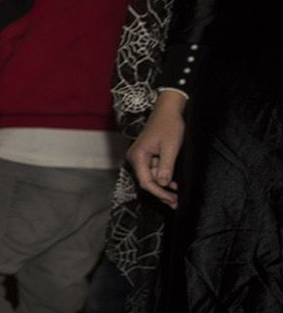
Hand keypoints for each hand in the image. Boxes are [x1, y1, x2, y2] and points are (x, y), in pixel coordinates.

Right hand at [126, 90, 185, 208]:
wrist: (168, 110)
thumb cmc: (169, 125)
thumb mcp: (171, 147)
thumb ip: (166, 166)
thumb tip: (163, 184)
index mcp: (138, 156)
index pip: (145, 181)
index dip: (158, 193)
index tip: (171, 200)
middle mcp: (135, 158)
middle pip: (147, 181)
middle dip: (161, 193)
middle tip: (175, 202)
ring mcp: (140, 157)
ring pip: (151, 177)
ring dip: (163, 186)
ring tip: (176, 196)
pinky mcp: (147, 155)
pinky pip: (153, 170)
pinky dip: (163, 177)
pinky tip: (172, 184)